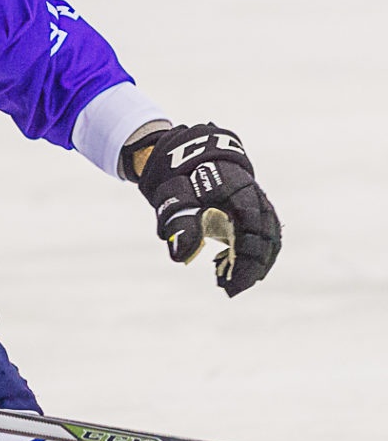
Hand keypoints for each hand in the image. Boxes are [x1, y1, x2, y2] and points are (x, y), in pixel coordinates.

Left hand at [132, 123, 280, 296]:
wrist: (185, 151)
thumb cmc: (177, 176)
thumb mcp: (172, 196)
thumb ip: (179, 223)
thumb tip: (181, 257)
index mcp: (236, 187)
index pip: (252, 225)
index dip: (246, 257)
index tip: (232, 282)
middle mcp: (252, 193)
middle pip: (266, 233)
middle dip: (253, 264)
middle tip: (233, 290)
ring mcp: (256, 199)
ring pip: (270, 233)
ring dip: (258, 260)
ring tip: (237, 283)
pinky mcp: (253, 206)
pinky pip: (264, 231)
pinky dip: (256, 251)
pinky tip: (238, 270)